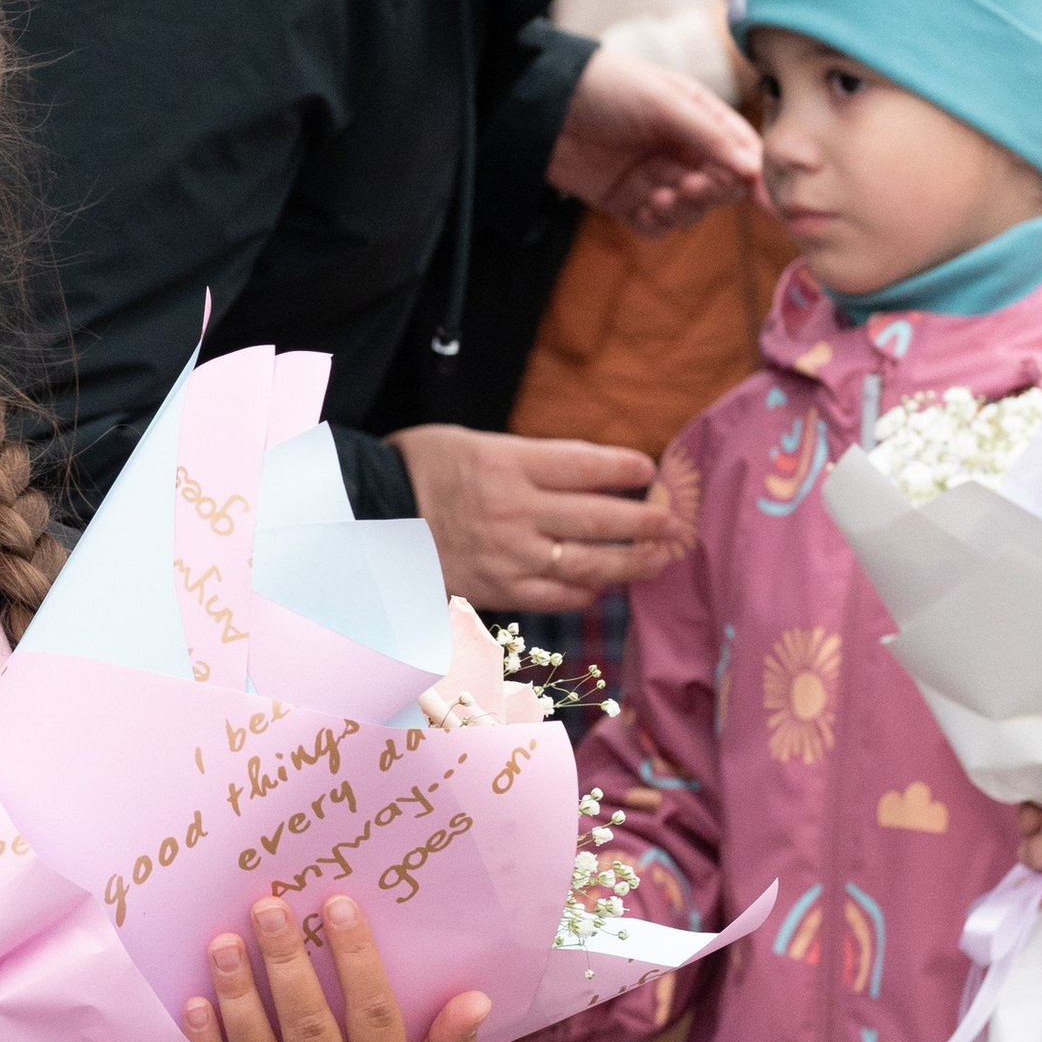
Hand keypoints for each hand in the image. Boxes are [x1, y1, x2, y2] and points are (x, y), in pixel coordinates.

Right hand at [394, 422, 675, 612]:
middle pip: (600, 518)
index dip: (625, 467)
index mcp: (508, 464)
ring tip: (656, 559)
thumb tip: (591, 473)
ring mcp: (507, 555)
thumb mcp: (475, 443)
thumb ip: (530, 459)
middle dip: (646, 521)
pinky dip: (584, 593)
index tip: (650, 469)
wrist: (369, 518)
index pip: (585, 465)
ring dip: (630, 563)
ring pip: (587, 564)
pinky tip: (599, 586)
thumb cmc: (422, 471)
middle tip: (672, 521)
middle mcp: (513, 511)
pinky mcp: (497, 589)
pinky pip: (555, 598)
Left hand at [548, 44, 761, 232]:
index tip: (763, 198)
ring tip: (663, 194)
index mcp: (698, 118)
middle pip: (720, 186)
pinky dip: (658, 223)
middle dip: (714, 190)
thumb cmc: (607, 86)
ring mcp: (654, 176)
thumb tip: (753, 168)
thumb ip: (709, 135)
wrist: (543, 104)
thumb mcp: (664, 101)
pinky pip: (656, 225)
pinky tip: (647, 206)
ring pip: (691, 210)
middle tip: (693, 183)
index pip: (740, 151)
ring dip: (685, 208)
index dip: (753, 175)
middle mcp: (681, 149)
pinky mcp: (626, 200)